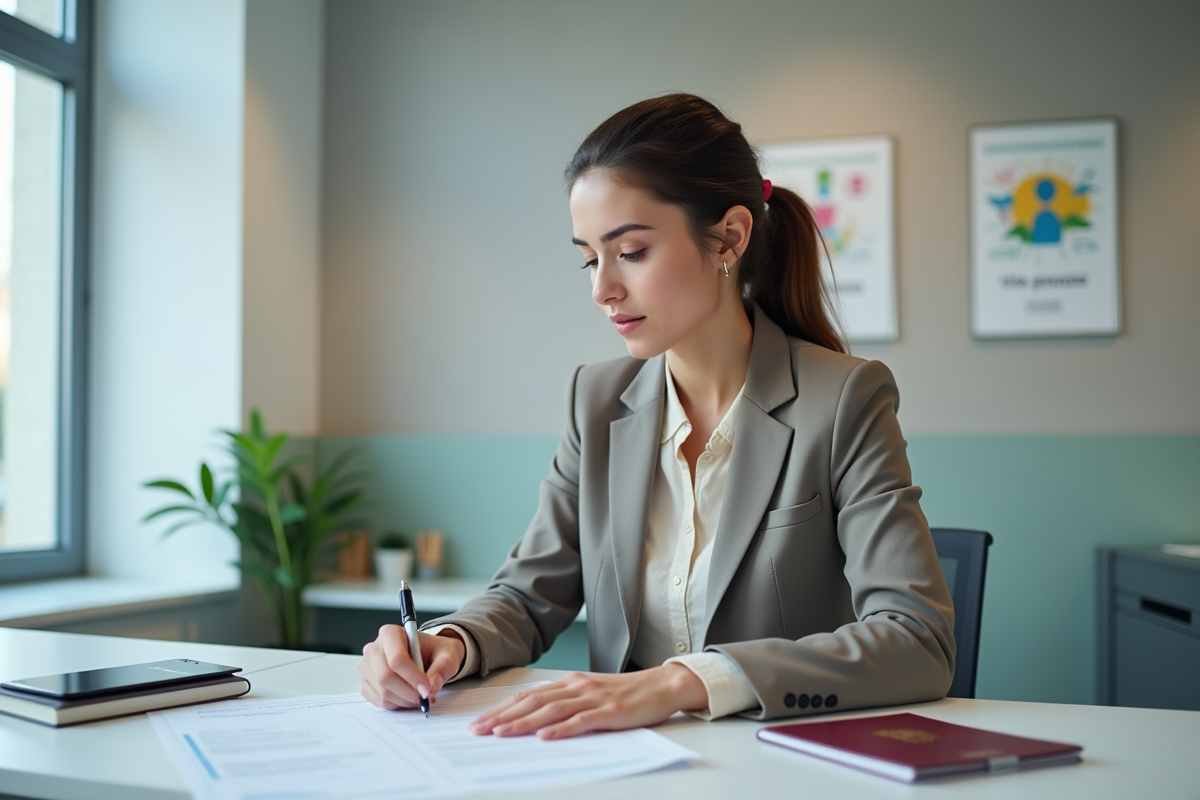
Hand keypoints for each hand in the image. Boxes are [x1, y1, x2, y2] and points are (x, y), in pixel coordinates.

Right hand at [358, 625, 465, 709]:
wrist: (427, 655)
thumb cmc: (435, 651)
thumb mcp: (448, 654)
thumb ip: (443, 667)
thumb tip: (432, 686)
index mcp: (391, 633)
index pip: (397, 659)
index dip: (413, 677)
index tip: (428, 689)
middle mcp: (374, 648)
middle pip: (385, 677)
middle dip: (409, 692)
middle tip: (426, 698)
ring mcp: (367, 667)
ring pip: (382, 691)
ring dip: (404, 700)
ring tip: (420, 697)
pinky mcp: (366, 682)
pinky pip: (378, 700)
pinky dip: (396, 704)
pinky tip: (408, 697)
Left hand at [468, 664, 707, 739]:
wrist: (662, 685)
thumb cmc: (626, 693)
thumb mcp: (591, 693)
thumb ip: (566, 702)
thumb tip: (535, 719)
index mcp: (570, 682)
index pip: (529, 696)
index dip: (502, 709)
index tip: (480, 722)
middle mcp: (577, 687)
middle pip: (533, 702)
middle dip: (503, 717)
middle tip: (478, 730)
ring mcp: (593, 698)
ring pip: (552, 710)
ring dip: (523, 723)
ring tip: (501, 734)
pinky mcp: (610, 711)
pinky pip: (582, 721)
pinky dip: (562, 729)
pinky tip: (545, 736)